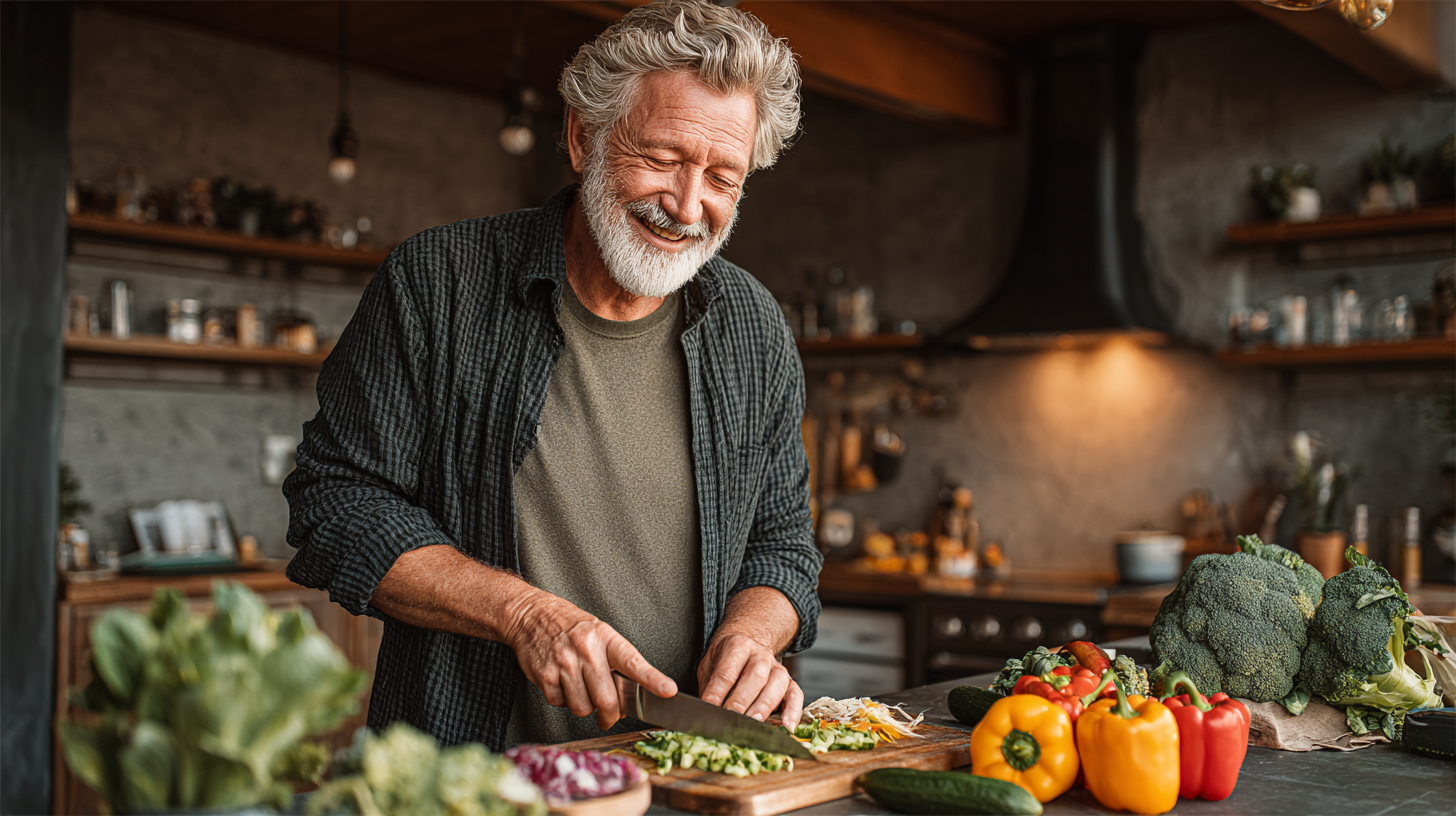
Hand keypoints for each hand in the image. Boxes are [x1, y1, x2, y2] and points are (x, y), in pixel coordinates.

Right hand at [503, 589, 676, 729]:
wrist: (532, 615)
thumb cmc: (571, 627)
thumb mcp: (599, 633)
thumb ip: (614, 663)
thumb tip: (626, 700)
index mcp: (605, 638)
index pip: (633, 661)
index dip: (652, 679)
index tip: (668, 691)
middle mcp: (585, 650)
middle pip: (607, 699)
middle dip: (611, 715)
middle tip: (611, 716)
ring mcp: (564, 664)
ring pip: (583, 708)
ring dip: (585, 707)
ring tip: (581, 689)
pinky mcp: (544, 676)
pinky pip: (560, 704)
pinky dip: (564, 701)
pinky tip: (563, 684)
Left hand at [697, 632, 804, 728]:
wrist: (748, 644)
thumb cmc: (725, 660)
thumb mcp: (710, 666)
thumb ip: (709, 687)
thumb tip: (706, 711)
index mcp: (738, 646)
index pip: (727, 672)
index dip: (717, 693)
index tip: (709, 709)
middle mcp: (761, 654)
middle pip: (755, 676)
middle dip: (742, 701)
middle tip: (731, 719)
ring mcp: (777, 667)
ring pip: (777, 684)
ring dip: (764, 706)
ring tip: (754, 724)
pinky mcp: (789, 681)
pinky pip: (795, 694)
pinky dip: (793, 710)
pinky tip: (787, 726)